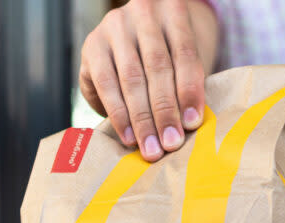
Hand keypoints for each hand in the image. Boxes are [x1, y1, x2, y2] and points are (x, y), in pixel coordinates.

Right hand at [80, 0, 216, 161]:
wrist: (140, 35)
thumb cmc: (172, 55)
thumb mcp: (185, 61)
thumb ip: (188, 85)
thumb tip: (188, 126)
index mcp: (174, 11)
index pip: (185, 54)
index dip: (189, 91)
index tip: (192, 123)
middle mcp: (143, 13)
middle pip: (157, 67)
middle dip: (165, 111)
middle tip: (170, 143)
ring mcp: (115, 27)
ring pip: (131, 78)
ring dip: (141, 119)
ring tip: (150, 147)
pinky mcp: (92, 45)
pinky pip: (105, 84)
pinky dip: (118, 114)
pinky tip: (128, 136)